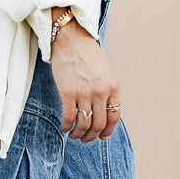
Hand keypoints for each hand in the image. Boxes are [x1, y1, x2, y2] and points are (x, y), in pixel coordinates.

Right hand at [49, 16, 120, 141]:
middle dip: (92, 136)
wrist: (71, 39)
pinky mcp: (67, 93)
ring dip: (79, 134)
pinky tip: (65, 127)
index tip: (102, 136)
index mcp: (113, 86)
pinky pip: (69, 118)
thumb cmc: (87, 54)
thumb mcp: (105, 71)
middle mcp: (101, 92)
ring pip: (84, 124)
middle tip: (85, 139)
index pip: (114, 117)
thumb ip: (107, 90)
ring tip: (74, 135)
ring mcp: (84, 93)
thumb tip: (103, 111)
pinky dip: (66, 126)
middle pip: (99, 124)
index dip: (108, 131)